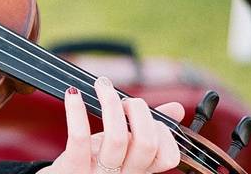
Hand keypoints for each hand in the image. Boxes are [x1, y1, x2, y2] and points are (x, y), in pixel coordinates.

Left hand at [38, 76, 183, 173]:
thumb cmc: (94, 161)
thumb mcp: (123, 148)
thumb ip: (148, 130)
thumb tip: (177, 109)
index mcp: (139, 170)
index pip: (168, 156)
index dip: (163, 131)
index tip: (148, 116)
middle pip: (146, 144)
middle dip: (139, 111)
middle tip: (124, 99)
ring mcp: (99, 173)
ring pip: (117, 138)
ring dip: (111, 103)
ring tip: (102, 86)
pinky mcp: (73, 167)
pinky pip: (80, 138)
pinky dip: (76, 112)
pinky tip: (73, 94)